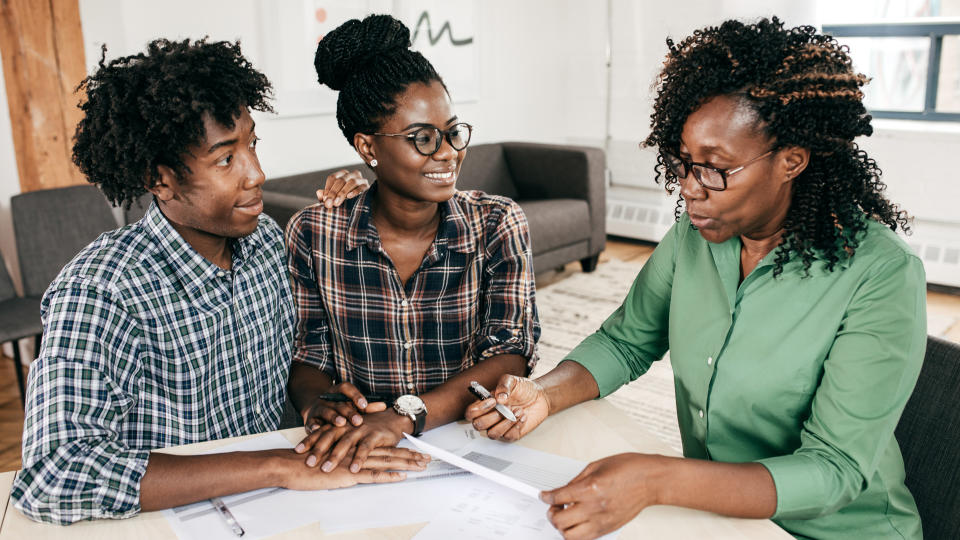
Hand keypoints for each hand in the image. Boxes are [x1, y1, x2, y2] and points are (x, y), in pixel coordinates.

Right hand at [280, 446, 429, 490]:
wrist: (290, 464)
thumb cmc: (307, 462)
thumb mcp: (329, 456)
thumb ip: (343, 457)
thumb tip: (354, 463)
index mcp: (355, 447)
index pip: (383, 448)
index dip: (401, 449)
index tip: (416, 451)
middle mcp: (358, 451)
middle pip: (390, 453)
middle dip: (411, 456)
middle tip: (428, 458)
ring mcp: (355, 462)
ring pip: (386, 461)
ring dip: (406, 463)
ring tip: (422, 465)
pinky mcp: (349, 474)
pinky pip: (373, 475)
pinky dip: (388, 476)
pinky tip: (401, 476)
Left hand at [294, 409, 410, 472]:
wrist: (393, 419)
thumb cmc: (369, 427)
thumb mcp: (350, 430)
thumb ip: (337, 439)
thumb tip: (317, 452)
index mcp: (341, 424)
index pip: (322, 431)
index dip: (309, 440)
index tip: (296, 451)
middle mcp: (349, 426)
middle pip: (330, 436)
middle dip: (318, 449)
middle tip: (308, 462)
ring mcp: (362, 430)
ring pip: (346, 442)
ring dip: (335, 455)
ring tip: (326, 468)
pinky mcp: (375, 436)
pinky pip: (365, 448)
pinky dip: (359, 459)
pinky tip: (353, 469)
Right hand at [301, 382, 386, 430]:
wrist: (315, 408)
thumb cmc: (341, 408)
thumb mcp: (352, 405)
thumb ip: (367, 407)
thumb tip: (384, 406)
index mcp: (339, 392)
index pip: (346, 389)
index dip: (355, 396)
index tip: (365, 405)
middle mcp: (328, 399)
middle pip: (339, 404)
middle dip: (349, 412)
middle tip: (359, 421)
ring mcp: (318, 409)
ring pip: (326, 412)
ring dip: (333, 417)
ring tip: (341, 423)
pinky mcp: (310, 420)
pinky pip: (311, 422)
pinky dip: (313, 427)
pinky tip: (317, 430)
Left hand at [316, 169, 367, 207]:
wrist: (360, 206)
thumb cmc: (344, 200)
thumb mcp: (333, 198)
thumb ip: (325, 196)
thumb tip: (318, 192)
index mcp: (342, 174)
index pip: (333, 178)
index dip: (328, 188)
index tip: (325, 199)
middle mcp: (352, 174)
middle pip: (341, 180)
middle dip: (334, 192)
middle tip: (329, 204)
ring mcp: (361, 179)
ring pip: (352, 182)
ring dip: (343, 192)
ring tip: (337, 202)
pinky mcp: (367, 186)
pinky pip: (362, 187)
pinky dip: (355, 192)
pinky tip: (349, 197)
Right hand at [464, 374, 549, 440]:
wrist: (540, 397)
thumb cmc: (523, 389)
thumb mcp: (512, 381)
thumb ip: (503, 385)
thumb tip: (499, 398)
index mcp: (485, 405)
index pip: (471, 413)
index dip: (478, 409)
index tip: (493, 401)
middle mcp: (490, 418)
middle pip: (478, 425)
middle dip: (493, 416)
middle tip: (506, 407)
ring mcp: (500, 427)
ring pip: (492, 434)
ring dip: (505, 423)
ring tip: (517, 411)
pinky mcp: (511, 434)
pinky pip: (508, 437)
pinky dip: (516, 426)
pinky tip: (522, 417)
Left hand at [540, 453, 662, 538]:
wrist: (650, 480)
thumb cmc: (629, 469)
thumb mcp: (596, 466)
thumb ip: (576, 480)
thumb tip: (562, 490)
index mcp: (589, 488)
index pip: (557, 497)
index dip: (546, 496)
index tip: (544, 496)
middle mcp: (594, 507)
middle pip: (559, 520)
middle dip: (551, 513)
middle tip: (553, 506)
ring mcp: (602, 521)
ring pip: (570, 536)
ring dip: (562, 527)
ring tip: (565, 517)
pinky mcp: (608, 529)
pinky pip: (586, 539)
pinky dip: (576, 533)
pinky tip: (577, 523)